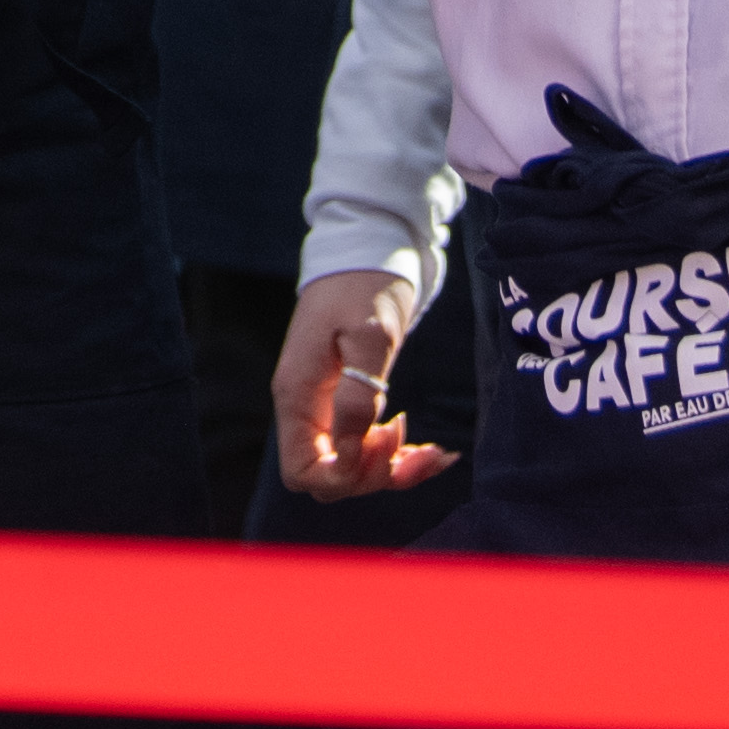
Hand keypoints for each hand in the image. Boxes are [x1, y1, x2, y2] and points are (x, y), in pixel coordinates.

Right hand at [273, 258, 454, 501]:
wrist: (369, 250)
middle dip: (373, 474)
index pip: (304, 471)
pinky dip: (400, 458)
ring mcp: (325, 408)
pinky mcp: (347, 402)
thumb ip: (359, 395)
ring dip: (392, 470)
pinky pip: (367, 448)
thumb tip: (351, 451)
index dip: (344, 476)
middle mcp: (306, 408)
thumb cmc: (366, 284)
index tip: (381, 443)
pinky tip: (430, 449)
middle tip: (409, 438)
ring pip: (352, 469)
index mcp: (298, 394)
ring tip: (430, 449)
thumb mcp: (369, 335)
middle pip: (329, 479)